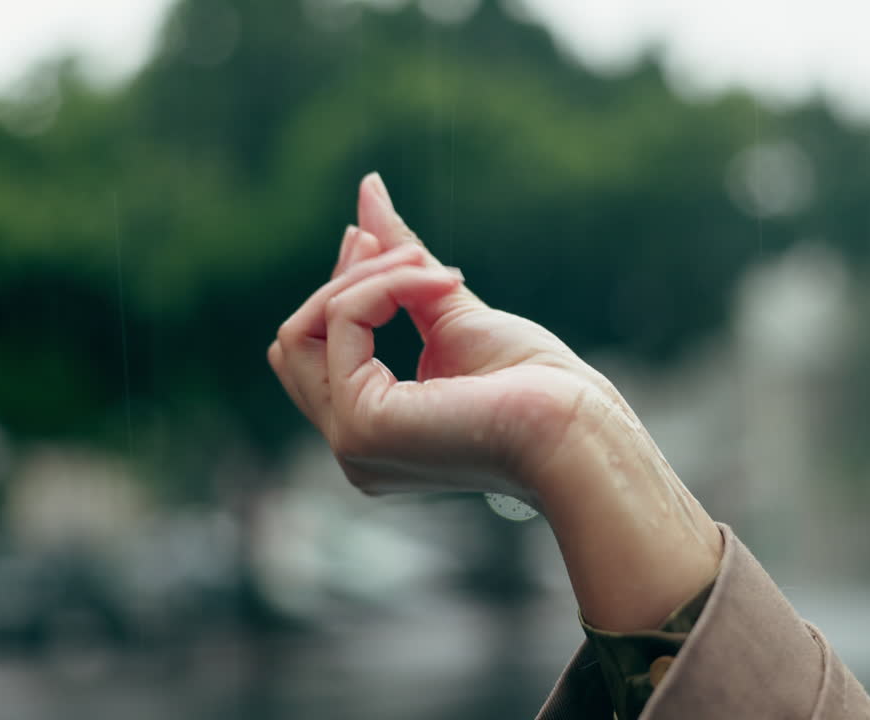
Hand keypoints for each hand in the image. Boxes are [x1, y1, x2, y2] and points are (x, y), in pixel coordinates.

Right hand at [268, 173, 613, 504]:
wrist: (574, 428)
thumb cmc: (533, 385)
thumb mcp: (450, 310)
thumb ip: (401, 262)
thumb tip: (368, 188)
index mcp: (373, 427)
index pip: (313, 352)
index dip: (338, 288)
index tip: (369, 237)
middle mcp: (352, 445)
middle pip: (295, 342)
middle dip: (343, 281)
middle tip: (404, 253)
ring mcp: (351, 441)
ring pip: (305, 330)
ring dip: (371, 279)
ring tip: (436, 274)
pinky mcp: (363, 425)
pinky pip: (343, 322)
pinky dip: (385, 288)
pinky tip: (438, 285)